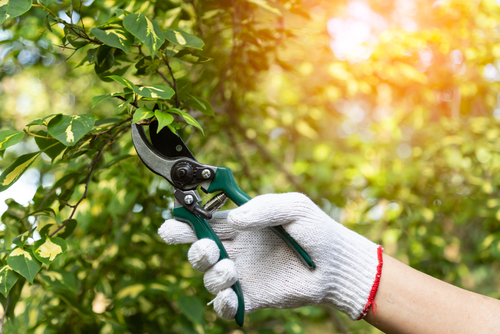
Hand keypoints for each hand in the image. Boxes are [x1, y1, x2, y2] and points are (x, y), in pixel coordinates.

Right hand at [159, 193, 381, 320]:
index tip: (172, 225)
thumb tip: (234, 220)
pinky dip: (223, 303)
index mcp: (240, 225)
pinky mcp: (253, 297)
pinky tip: (232, 295)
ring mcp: (243, 274)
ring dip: (213, 274)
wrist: (335, 264)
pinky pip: (227, 306)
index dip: (182, 224)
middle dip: (194, 250)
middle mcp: (236, 249)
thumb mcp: (294, 207)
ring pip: (209, 278)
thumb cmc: (316, 230)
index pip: (203, 223)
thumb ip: (264, 207)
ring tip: (231, 268)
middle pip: (198, 251)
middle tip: (208, 248)